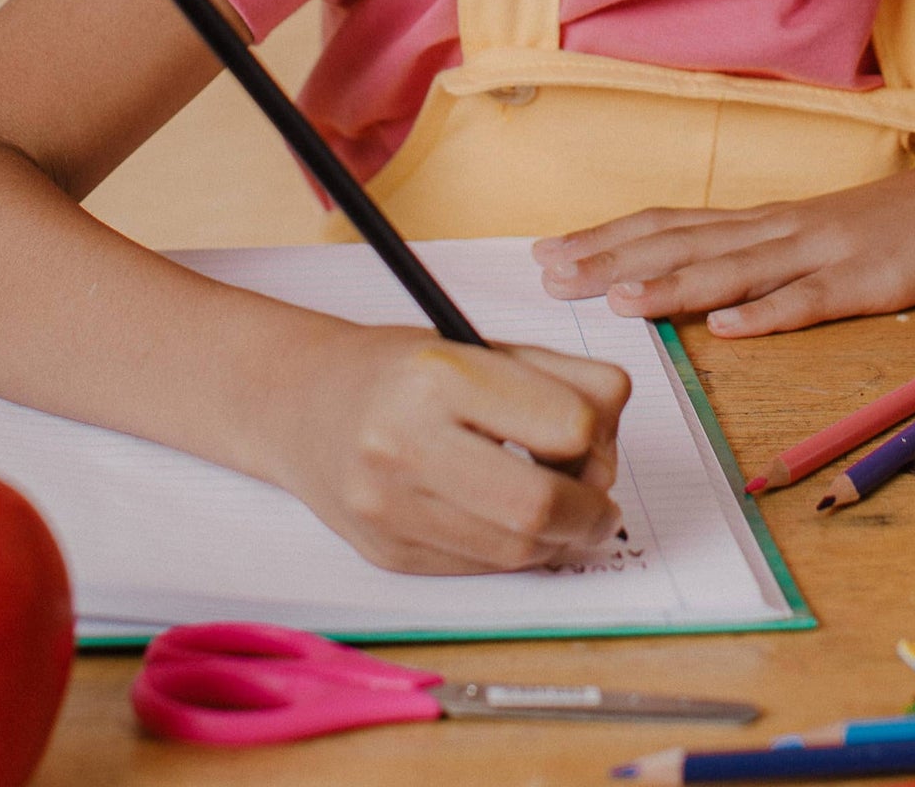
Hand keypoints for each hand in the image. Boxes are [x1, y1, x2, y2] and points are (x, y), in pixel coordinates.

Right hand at [272, 321, 629, 574]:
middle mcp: (405, 442)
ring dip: (561, 538)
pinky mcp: (387, 554)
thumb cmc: (406, 368)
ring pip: (517, 550)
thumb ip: (559, 380)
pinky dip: (516, 552)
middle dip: (591, 510)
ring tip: (561, 508)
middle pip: (541, 505)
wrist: (303, 403)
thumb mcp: (482, 346)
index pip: (566, 425)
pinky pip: (483, 568)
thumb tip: (611, 444)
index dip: (600, 435)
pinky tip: (509, 520)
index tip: (598, 436)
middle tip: (600, 501)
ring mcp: (390, 507)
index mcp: (440, 373)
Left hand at [533, 160, 914, 336]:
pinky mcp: (868, 281)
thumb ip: (763, 258)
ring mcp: (822, 251)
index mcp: (766, 222)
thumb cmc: (901, 230)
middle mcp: (781, 229)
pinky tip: (732, 329)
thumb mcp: (819, 238)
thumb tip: (703, 293)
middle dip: (612, 258)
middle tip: (549, 274)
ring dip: (674, 285)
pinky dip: (770, 314)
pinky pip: (813, 300)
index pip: (670, 225)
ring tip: (619, 300)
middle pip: (684, 242)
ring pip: (735, 269)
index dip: (608, 238)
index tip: (549, 252)